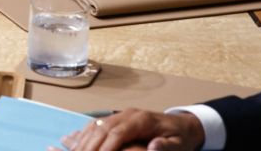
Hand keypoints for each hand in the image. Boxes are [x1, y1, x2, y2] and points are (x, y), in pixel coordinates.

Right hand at [53, 108, 203, 150]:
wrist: (183, 124)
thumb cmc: (180, 137)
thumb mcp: (180, 144)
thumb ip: (167, 146)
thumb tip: (153, 146)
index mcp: (142, 120)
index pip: (118, 132)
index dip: (105, 146)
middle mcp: (128, 114)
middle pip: (102, 128)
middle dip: (89, 144)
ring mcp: (121, 115)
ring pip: (96, 125)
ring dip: (83, 139)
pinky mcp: (117, 118)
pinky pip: (96, 125)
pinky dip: (85, 134)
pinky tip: (77, 144)